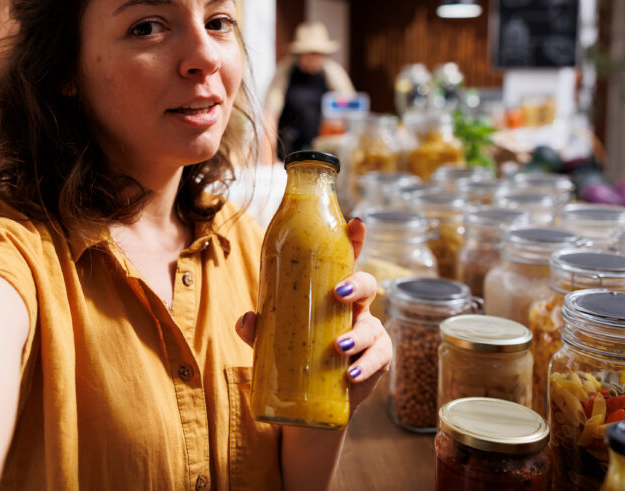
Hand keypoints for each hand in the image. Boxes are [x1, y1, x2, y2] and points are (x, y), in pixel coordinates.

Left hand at [236, 218, 391, 416]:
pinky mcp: (377, 360)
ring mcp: (370, 333)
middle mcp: (357, 308)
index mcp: (333, 293)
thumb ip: (258, 329)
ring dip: (357, 334)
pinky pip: (378, 358)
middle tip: (339, 294)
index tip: (356, 222)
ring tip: (338, 346)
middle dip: (356, 285)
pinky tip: (350, 374)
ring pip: (372, 326)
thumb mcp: (275, 339)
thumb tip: (246, 319)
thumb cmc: (297, 356)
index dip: (354, 240)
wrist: (313, 401)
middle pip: (366, 285)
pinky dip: (364, 365)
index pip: (347, 261)